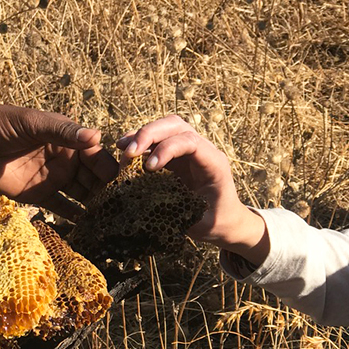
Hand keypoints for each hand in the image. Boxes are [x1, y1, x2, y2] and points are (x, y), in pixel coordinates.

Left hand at [0, 103, 118, 219]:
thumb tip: (96, 137)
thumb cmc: (1, 124)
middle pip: (93, 177)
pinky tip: (86, 223)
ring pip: (81, 193)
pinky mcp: (37, 195)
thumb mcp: (33, 123)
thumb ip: (64, 132)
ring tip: (108, 218)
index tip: (122, 183)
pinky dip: (73, 215)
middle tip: (120, 207)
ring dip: (94, 204)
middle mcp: (65, 160)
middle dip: (106, 190)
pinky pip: (61, 208)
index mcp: (68, 139)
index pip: (97, 155)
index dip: (110, 167)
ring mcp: (52, 178)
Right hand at [117, 115, 269, 264]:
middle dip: (149, 134)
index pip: (191, 142)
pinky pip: (157, 140)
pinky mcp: (176, 155)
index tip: (149, 168)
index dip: (167, 149)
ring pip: (165, 127)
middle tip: (128, 152)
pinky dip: (140, 143)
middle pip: (176, 125)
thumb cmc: (217, 222)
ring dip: (141, 135)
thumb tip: (149, 205)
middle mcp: (202, 150)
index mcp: (214, 164)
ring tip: (122, 149)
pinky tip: (125, 152)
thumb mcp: (202, 223)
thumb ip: (179, 212)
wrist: (227, 220)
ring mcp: (188, 150)